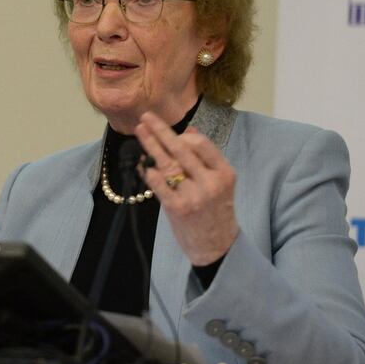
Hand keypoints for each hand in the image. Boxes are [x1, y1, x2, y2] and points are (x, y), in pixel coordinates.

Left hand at [133, 111, 238, 265]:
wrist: (217, 246)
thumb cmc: (216, 211)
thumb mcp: (220, 183)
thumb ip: (206, 158)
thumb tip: (190, 130)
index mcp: (224, 173)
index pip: (202, 144)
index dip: (183, 134)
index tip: (172, 130)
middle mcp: (210, 183)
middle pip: (181, 149)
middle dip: (161, 131)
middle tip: (146, 117)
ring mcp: (193, 196)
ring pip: (167, 164)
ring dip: (150, 145)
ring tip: (140, 131)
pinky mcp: (177, 208)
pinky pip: (159, 184)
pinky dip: (148, 170)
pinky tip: (141, 162)